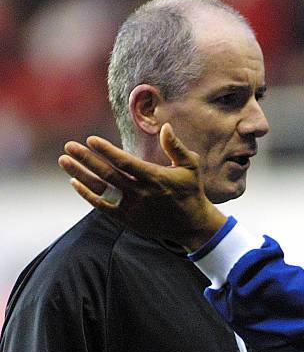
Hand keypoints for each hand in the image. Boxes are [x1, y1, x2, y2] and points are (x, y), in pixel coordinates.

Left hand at [58, 124, 226, 250]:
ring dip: (81, 174)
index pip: (125, 162)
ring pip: (101, 189)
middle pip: (108, 174)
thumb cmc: (190, 191)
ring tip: (64, 161)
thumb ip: (176, 147)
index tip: (90, 140)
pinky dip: (87, 194)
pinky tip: (75, 182)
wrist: (192, 224)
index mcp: (156, 178)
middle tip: (68, 146)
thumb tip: (165, 126)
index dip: (106, 151)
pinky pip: (102, 206)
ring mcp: (133, 207)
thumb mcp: (190, 166)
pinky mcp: (128, 219)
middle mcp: (141, 193)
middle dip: (86, 159)